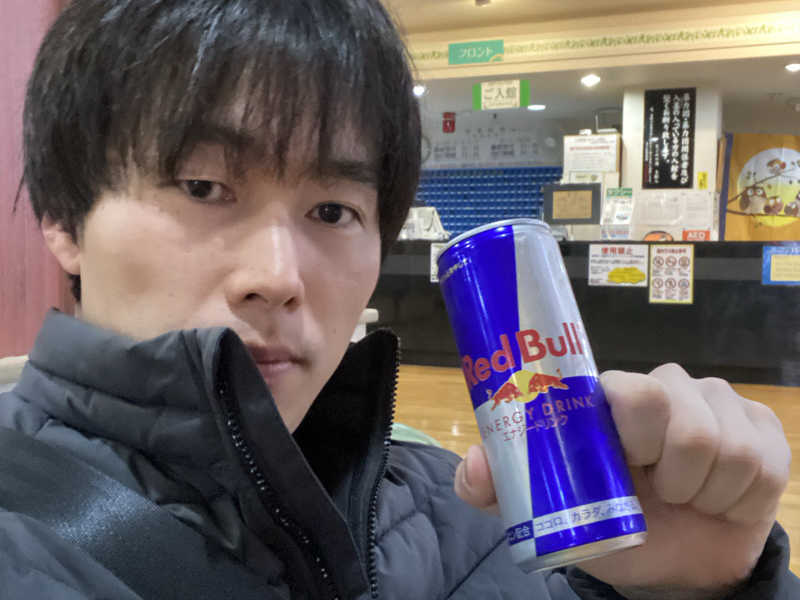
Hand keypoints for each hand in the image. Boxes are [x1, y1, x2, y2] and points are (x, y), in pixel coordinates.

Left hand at [454, 364, 790, 594]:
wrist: (676, 560)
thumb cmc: (611, 521)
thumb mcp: (550, 510)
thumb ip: (500, 488)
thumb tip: (474, 464)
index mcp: (614, 396)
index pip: (632, 390)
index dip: (634, 432)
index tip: (628, 464)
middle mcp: (669, 387)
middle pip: (684, 414)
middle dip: (672, 471)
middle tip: (659, 490)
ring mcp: (720, 403)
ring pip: (727, 446)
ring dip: (702, 492)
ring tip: (685, 498)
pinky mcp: (763, 430)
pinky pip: (762, 466)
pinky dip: (737, 501)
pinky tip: (719, 501)